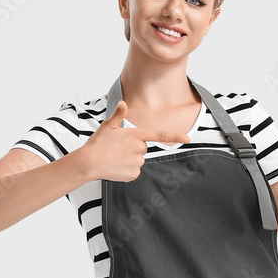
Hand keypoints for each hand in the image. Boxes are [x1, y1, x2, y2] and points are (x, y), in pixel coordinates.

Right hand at [75, 100, 189, 181]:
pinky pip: (134, 171)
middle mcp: (139, 149)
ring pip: (138, 160)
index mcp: (136, 135)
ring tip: (114, 157)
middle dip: (133, 148)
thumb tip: (124, 103)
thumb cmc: (97, 143)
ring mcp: (138, 163)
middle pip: (143, 148)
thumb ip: (118, 115)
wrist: (88, 163)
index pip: (160, 135)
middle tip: (117, 148)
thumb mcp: (107, 126)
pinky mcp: (134, 174)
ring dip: (129, 159)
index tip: (188, 139)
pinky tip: (116, 167)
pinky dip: (126, 170)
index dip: (176, 137)